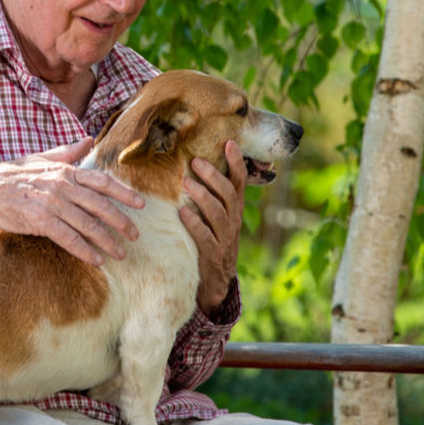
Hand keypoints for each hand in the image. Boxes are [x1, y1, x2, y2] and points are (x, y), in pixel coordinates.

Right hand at [0, 138, 144, 265]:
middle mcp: (62, 186)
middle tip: (135, 235)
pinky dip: (85, 250)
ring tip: (121, 253)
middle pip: (100, 206)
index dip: (124, 193)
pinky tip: (97, 260)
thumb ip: (68, 152)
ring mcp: (52, 204)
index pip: (102, 182)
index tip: (141, 204)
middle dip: (121, 222)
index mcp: (66, 171)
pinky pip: (69, 239)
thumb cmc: (14, 174)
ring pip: (88, 225)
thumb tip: (89, 139)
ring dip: (107, 241)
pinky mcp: (41, 221)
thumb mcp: (42, 158)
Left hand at [179, 140, 244, 314]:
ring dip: (202, 196)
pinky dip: (194, 224)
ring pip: (218, 213)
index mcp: (235, 209)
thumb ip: (211, 195)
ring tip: (186, 184)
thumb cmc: (212, 241)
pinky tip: (183, 213)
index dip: (236, 162)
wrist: (216, 281)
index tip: (229, 142)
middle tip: (196, 162)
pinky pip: (205, 237)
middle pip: (228, 194)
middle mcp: (233, 221)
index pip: (240, 181)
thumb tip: (194, 164)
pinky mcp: (213, 254)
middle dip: (213, 176)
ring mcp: (225, 238)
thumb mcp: (217, 217)